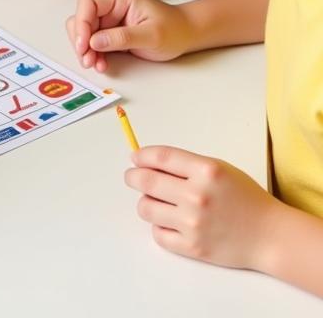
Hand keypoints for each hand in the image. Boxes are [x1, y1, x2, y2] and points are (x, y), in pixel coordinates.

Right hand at [67, 0, 193, 71]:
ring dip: (85, 49)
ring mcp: (109, 20)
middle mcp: (110, 6)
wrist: (186, 35)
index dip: (81, 23)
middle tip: (87, 60)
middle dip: (81, 40)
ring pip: (84, 32)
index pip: (88, 3)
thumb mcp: (152, 35)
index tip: (84, 45)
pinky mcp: (110, 33)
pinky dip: (93, 54)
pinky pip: (93, 43)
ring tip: (95, 64)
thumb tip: (94, 42)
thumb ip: (123, 37)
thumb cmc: (174, 30)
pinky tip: (101, 64)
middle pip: (81, 18)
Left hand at [126, 146, 278, 270]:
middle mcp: (197, 196)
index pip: (160, 157)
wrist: (270, 235)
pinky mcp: (193, 247)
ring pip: (146, 208)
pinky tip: (169, 222)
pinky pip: (158, 234)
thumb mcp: (218, 169)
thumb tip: (147, 162)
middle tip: (132, 177)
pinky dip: (159, 227)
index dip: (141, 156)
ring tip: (156, 202)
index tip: (134, 158)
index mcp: (206, 171)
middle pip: (146, 181)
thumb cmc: (244, 198)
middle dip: (133, 177)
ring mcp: (194, 223)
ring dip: (146, 203)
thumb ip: (185, 165)